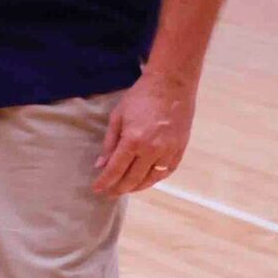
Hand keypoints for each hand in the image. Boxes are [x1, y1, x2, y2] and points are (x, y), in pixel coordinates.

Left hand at [94, 69, 194, 194]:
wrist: (171, 84)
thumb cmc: (140, 97)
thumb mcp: (117, 117)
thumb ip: (109, 143)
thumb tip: (100, 165)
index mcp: (133, 140)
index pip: (116, 169)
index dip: (105, 182)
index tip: (97, 189)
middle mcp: (152, 149)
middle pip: (133, 178)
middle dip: (119, 188)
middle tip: (110, 193)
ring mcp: (169, 150)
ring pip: (152, 178)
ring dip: (138, 187)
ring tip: (126, 189)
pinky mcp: (181, 148)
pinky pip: (168, 170)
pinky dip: (156, 178)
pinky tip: (146, 180)